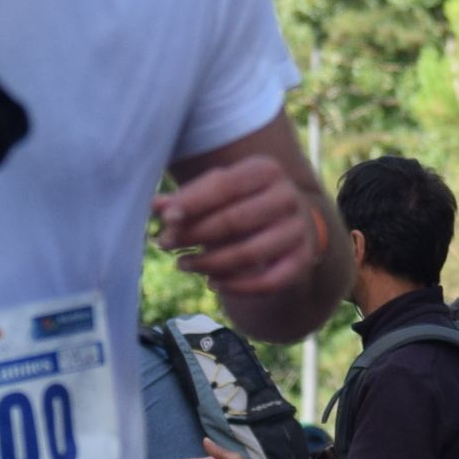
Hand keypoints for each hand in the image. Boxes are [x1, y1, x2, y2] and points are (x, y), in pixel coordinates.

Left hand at [154, 155, 325, 295]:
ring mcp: (298, 231)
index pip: (225, 185)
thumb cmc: (241, 202)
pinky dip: (236, 287)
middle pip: (234, 220)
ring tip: (182, 264)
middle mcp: (288, 197)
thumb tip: (156, 206)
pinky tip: (211, 284)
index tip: (166, 219)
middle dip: (194, 235)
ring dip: (209, 263)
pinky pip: (268, 282)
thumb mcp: (217, 192)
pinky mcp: (302, 261)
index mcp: (267, 170)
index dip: (193, 202)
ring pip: (249, 254)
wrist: (288, 224)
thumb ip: (187, 198)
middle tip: (164, 244)